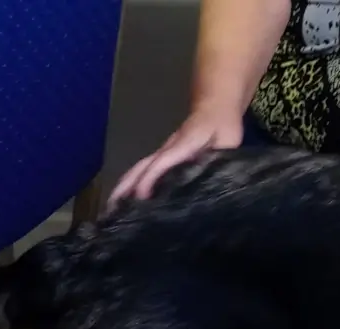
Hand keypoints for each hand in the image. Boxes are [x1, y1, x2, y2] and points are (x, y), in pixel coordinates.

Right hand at [109, 101, 243, 208]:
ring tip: (113, 209)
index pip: (161, 163)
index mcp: (183, 147)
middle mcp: (168, 150)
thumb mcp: (227, 141)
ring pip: (139, 169)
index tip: (140, 197)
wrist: (215, 107)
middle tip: (112, 210)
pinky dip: (133, 183)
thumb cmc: (223, 127)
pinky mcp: (165, 157)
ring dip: (124, 186)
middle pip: (141, 167)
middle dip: (125, 187)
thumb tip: (210, 176)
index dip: (150, 179)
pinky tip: (130, 198)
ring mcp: (164, 153)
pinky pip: (146, 170)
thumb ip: (220, 155)